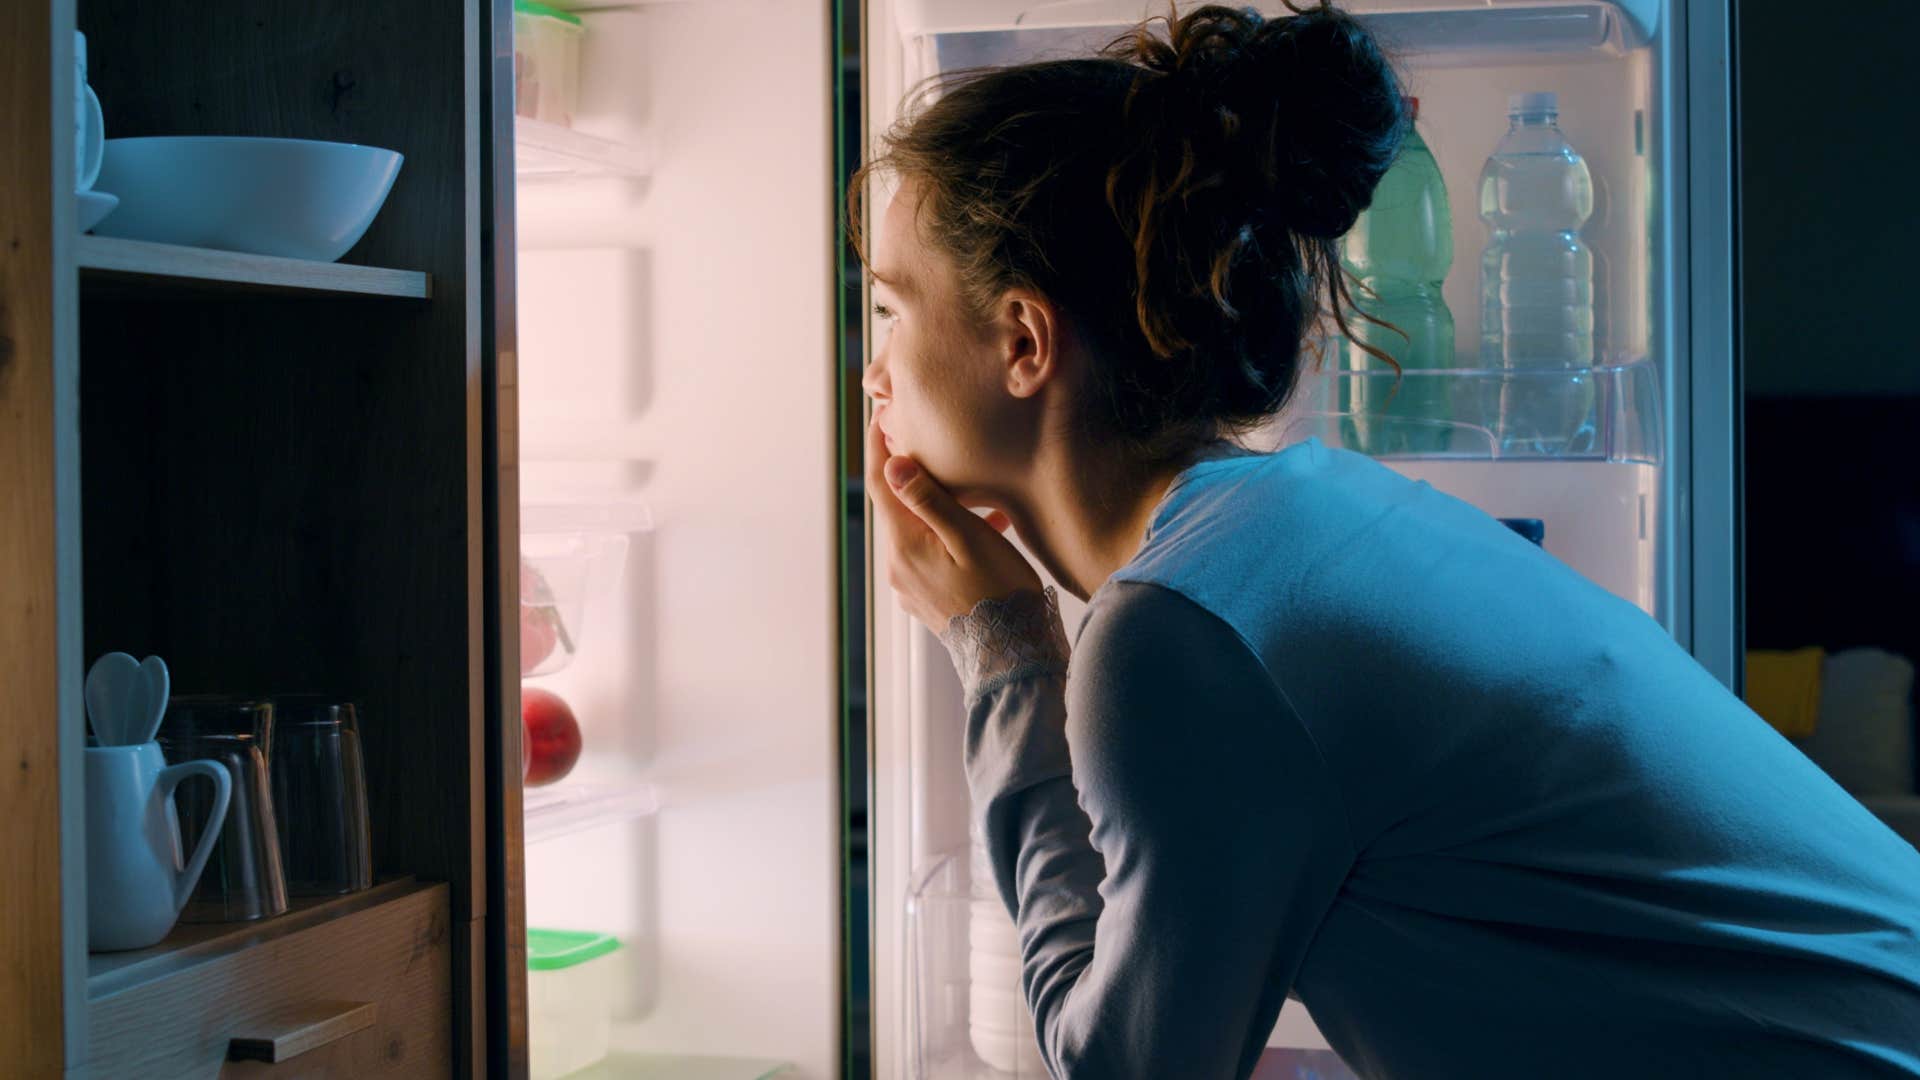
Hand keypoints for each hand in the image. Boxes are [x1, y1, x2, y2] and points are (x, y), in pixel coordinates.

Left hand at [867, 416, 1041, 632]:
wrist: (1010, 654)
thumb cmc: (999, 591)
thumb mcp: (969, 538)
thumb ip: (930, 502)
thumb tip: (894, 466)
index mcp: (904, 546)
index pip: (880, 484)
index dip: (878, 447)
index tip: (879, 416)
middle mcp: (897, 567)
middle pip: (895, 506)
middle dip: (909, 474)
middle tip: (925, 440)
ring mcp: (908, 586)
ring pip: (914, 530)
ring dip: (934, 507)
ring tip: (970, 491)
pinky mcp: (924, 598)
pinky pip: (926, 554)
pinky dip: (943, 534)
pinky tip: (978, 531)